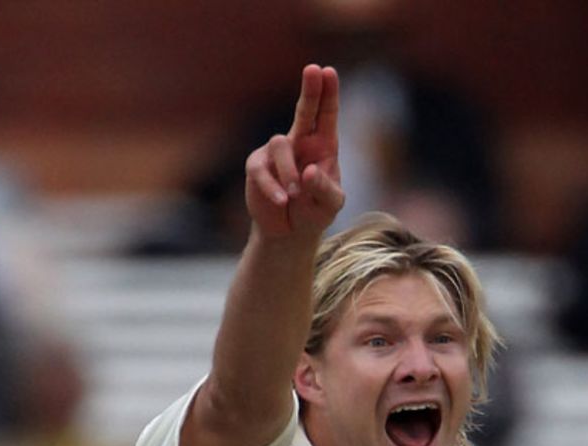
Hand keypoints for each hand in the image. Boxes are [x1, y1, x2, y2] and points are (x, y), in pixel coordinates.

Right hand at [244, 64, 343, 240]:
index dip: (328, 92)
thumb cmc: (314, 213)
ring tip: (295, 195)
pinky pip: (261, 170)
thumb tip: (308, 171)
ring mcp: (277, 153)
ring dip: (288, 171)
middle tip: (313, 69)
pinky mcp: (257, 167)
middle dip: (310, 90)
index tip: (328, 72)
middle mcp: (300, 142)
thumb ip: (325, 189)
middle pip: (305, 109)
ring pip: (280, 145)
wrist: (288, 234)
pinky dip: (272, 186)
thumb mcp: (330, 206)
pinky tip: (281, 200)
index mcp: (323, 145)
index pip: (326, 113)